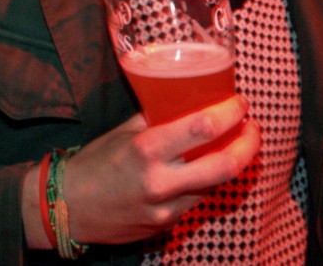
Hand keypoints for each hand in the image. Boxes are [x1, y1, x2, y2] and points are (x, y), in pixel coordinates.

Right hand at [62, 94, 259, 245]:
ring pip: (215, 185)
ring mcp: (166, 209)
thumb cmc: (95, 162)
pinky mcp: (167, 225)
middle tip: (253, 127)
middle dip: (248, 144)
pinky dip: (209, 180)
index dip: (230, 114)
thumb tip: (185, 97)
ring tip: (238, 142)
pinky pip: (199, 200)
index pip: (202, 128)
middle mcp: (160, 181)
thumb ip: (156, 116)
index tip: (240, 102)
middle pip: (224, 165)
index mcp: (147, 150)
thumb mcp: (124, 130)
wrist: (69, 208)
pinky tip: (209, 166)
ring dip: (233, 163)